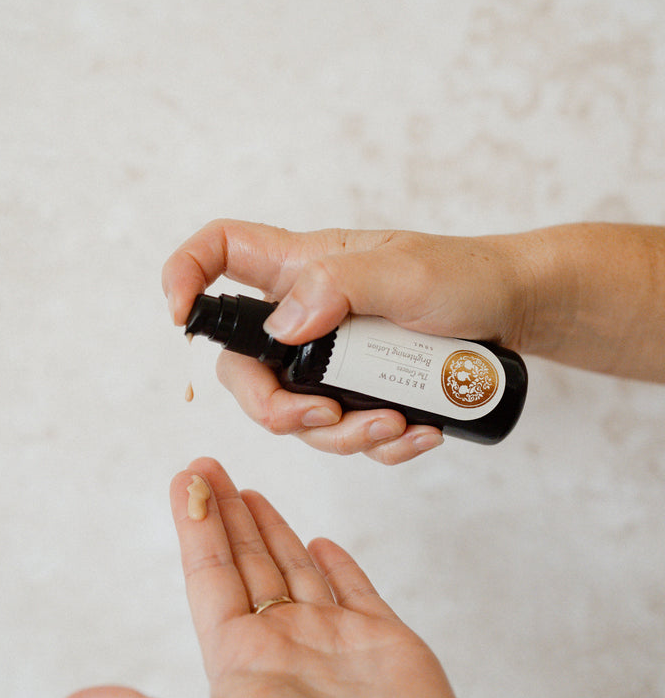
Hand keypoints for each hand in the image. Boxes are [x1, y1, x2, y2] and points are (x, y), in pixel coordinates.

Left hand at [57, 458, 581, 697]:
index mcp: (241, 660)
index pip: (211, 576)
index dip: (196, 526)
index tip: (185, 478)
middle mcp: (285, 644)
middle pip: (250, 563)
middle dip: (229, 515)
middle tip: (210, 467)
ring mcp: (336, 640)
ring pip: (297, 569)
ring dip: (274, 530)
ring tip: (251, 493)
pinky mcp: (384, 640)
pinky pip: (354, 588)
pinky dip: (336, 563)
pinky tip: (317, 541)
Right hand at [162, 220, 523, 462]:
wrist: (517, 310)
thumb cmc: (464, 275)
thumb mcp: (407, 273)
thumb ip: (341, 286)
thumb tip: (282, 326)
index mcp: (302, 267)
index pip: (220, 253)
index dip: (185, 276)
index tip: (180, 316)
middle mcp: (305, 314)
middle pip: (245, 367)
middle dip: (274, 407)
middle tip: (325, 416)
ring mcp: (330, 358)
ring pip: (297, 413)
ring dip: (341, 435)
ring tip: (397, 425)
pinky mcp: (360, 391)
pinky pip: (345, 432)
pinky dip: (377, 444)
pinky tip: (420, 434)